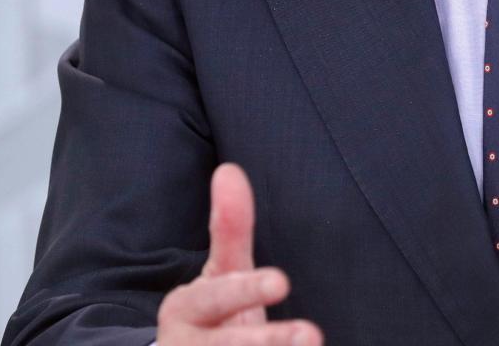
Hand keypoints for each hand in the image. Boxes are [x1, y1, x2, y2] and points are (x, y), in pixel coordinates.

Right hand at [156, 163, 323, 344]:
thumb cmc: (212, 315)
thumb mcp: (220, 273)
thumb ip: (229, 227)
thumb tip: (230, 170)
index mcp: (185, 312)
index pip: (214, 299)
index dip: (246, 291)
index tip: (282, 282)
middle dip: (264, 344)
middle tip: (311, 334)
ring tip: (313, 343)